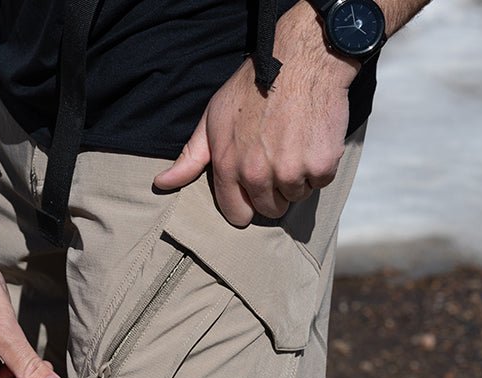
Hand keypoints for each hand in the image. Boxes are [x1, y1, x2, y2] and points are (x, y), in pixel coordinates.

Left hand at [154, 2, 358, 225]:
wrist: (300, 59)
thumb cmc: (253, 87)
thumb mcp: (213, 119)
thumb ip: (190, 158)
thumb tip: (162, 184)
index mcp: (228, 166)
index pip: (238, 214)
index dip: (247, 205)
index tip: (253, 191)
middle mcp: (257, 174)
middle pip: (270, 210)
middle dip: (274, 191)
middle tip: (278, 158)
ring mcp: (290, 172)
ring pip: (296, 197)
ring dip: (298, 178)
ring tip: (294, 145)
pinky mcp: (319, 166)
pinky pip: (320, 183)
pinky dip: (320, 167)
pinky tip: (311, 140)